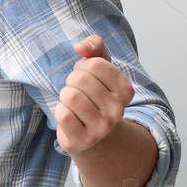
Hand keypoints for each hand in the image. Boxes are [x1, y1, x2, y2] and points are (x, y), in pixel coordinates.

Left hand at [54, 34, 134, 154]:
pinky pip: (63, 114)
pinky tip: (70, 117)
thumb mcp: (101, 68)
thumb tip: (80, 47)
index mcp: (125, 90)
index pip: (95, 64)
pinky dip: (60, 111)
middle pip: (80, 78)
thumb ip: (95, 46)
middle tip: (78, 91)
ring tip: (73, 103)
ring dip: (65, 96)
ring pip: (70, 96)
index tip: (87, 76)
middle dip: (72, 81)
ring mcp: (101, 128)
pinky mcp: (83, 140)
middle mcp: (117, 110)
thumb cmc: (96, 96)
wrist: (96, 137)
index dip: (83, 66)